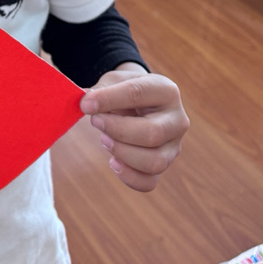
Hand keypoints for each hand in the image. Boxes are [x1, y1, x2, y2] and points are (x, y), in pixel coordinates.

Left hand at [79, 64, 188, 191]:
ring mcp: (174, 145)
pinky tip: (113, 162)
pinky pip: (149, 182)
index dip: (108, 99)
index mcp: (165, 90)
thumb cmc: (123, 90)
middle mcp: (177, 119)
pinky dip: (128, 176)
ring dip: (122, 152)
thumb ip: (99, 91)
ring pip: (154, 162)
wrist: (137, 102)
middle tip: (95, 121)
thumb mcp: (113, 81)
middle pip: (152, 134)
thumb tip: (85, 103)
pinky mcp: (164, 164)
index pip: (138, 93)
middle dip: (117, 130)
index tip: (85, 104)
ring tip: (104, 139)